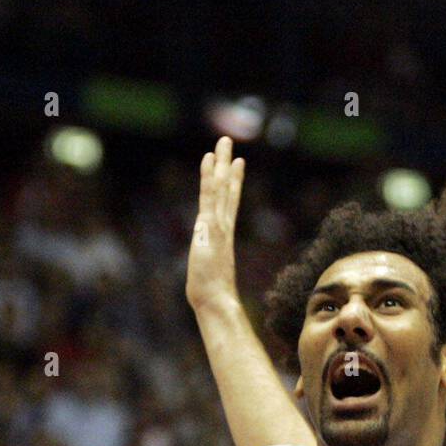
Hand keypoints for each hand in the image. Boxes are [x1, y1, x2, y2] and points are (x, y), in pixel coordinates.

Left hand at [186, 135, 245, 318]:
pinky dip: (210, 177)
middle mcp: (223, 227)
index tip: (236, 165)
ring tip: (223, 142)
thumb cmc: (212, 297)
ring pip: (221, 189)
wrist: (216, 302)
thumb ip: (211, 271)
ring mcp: (218, 226)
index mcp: (223, 237)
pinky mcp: (209, 227)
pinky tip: (208, 160)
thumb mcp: (209, 278)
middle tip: (228, 143)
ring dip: (221, 164)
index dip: (233, 183)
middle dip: (228, 166)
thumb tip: (211, 282)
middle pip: (228, 190)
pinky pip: (210, 197)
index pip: (229, 204)